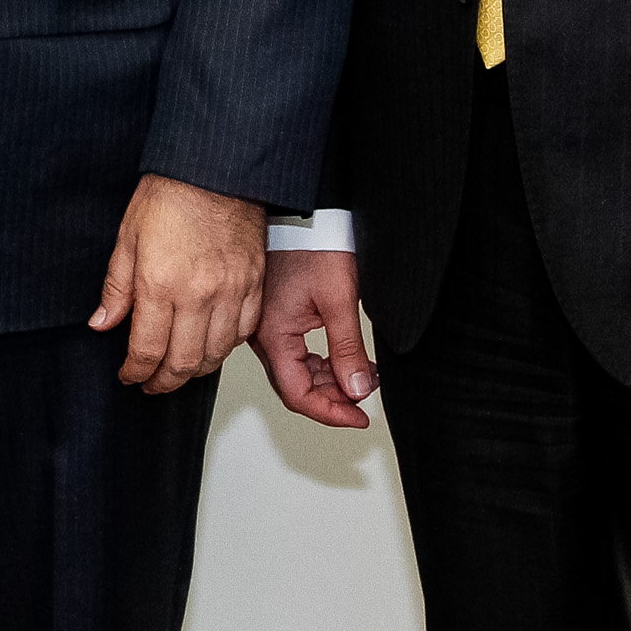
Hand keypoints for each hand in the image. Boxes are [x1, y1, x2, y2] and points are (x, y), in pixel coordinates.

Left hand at [88, 174, 264, 393]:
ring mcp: (230, 292)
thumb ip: (116, 288)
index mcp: (159, 283)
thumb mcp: (128, 238)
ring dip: (194, 370)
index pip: (147, 350)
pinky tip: (210, 344)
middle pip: (183, 362)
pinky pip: (242, 333)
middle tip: (151, 383)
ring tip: (178, 369)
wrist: (215, 170)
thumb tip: (102, 323)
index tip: (128, 376)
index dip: (135, 372)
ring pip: (215, 354)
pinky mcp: (253, 285)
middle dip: (163, 382)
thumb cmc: (170, 195)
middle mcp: (198, 294)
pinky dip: (225, 347)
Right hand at [250, 247, 376, 428]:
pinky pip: (295, 355)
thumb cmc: (314, 244)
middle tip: (367, 396)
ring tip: (364, 375)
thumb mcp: (340, 300)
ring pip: (296, 372)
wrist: (302, 213)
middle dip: (334, 398)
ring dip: (329, 380)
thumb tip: (357, 390)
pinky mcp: (275, 317)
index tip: (359, 417)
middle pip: (295, 386)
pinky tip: (344, 359)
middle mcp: (262, 335)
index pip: (298, 394)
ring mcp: (266, 327)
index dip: (331, 412)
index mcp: (272, 334)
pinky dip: (321, 364)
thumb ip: (348, 349)